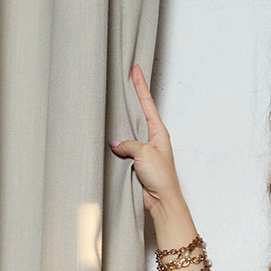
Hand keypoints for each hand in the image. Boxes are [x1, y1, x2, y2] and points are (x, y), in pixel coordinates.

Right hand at [109, 64, 184, 214]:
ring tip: (112, 102)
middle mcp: (152, 139)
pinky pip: (124, 146)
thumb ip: (129, 144)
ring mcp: (144, 150)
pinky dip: (117, 140)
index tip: (135, 69)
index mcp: (159, 132)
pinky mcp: (136, 162)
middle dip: (131, 97)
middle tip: (123, 78)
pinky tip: (108, 134)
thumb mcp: (144, 154)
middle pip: (138, 113)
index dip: (140, 86)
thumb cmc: (161, 178)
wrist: (162, 201)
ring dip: (121, 119)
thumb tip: (115, 143)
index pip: (147, 103)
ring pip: (129, 130)